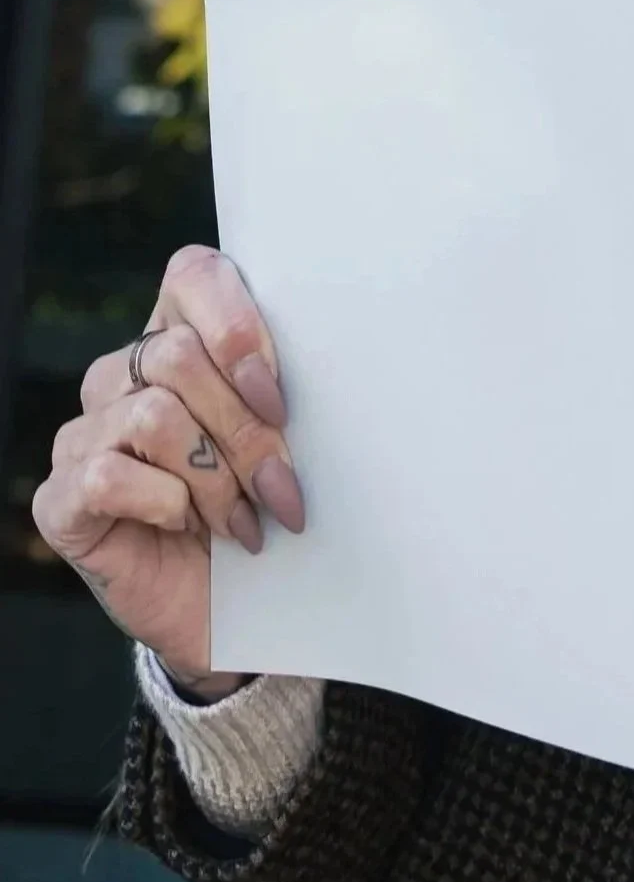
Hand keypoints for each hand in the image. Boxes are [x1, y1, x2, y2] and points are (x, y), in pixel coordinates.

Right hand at [30, 246, 301, 699]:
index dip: (237, 322)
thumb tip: (326, 365)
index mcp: (183, 339)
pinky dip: (166, 505)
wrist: (241, 607)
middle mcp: (122, 375)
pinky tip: (192, 530)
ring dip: (216, 476)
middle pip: (181, 357)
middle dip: (246, 428)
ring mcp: (83, 434)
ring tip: (247, 519)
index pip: (194, 274)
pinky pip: (107, 476)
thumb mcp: (293, 441)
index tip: (280, 395)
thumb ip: (288, 390)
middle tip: (283, 486)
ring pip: (153, 416)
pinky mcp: (60, 498)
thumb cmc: (271, 507)